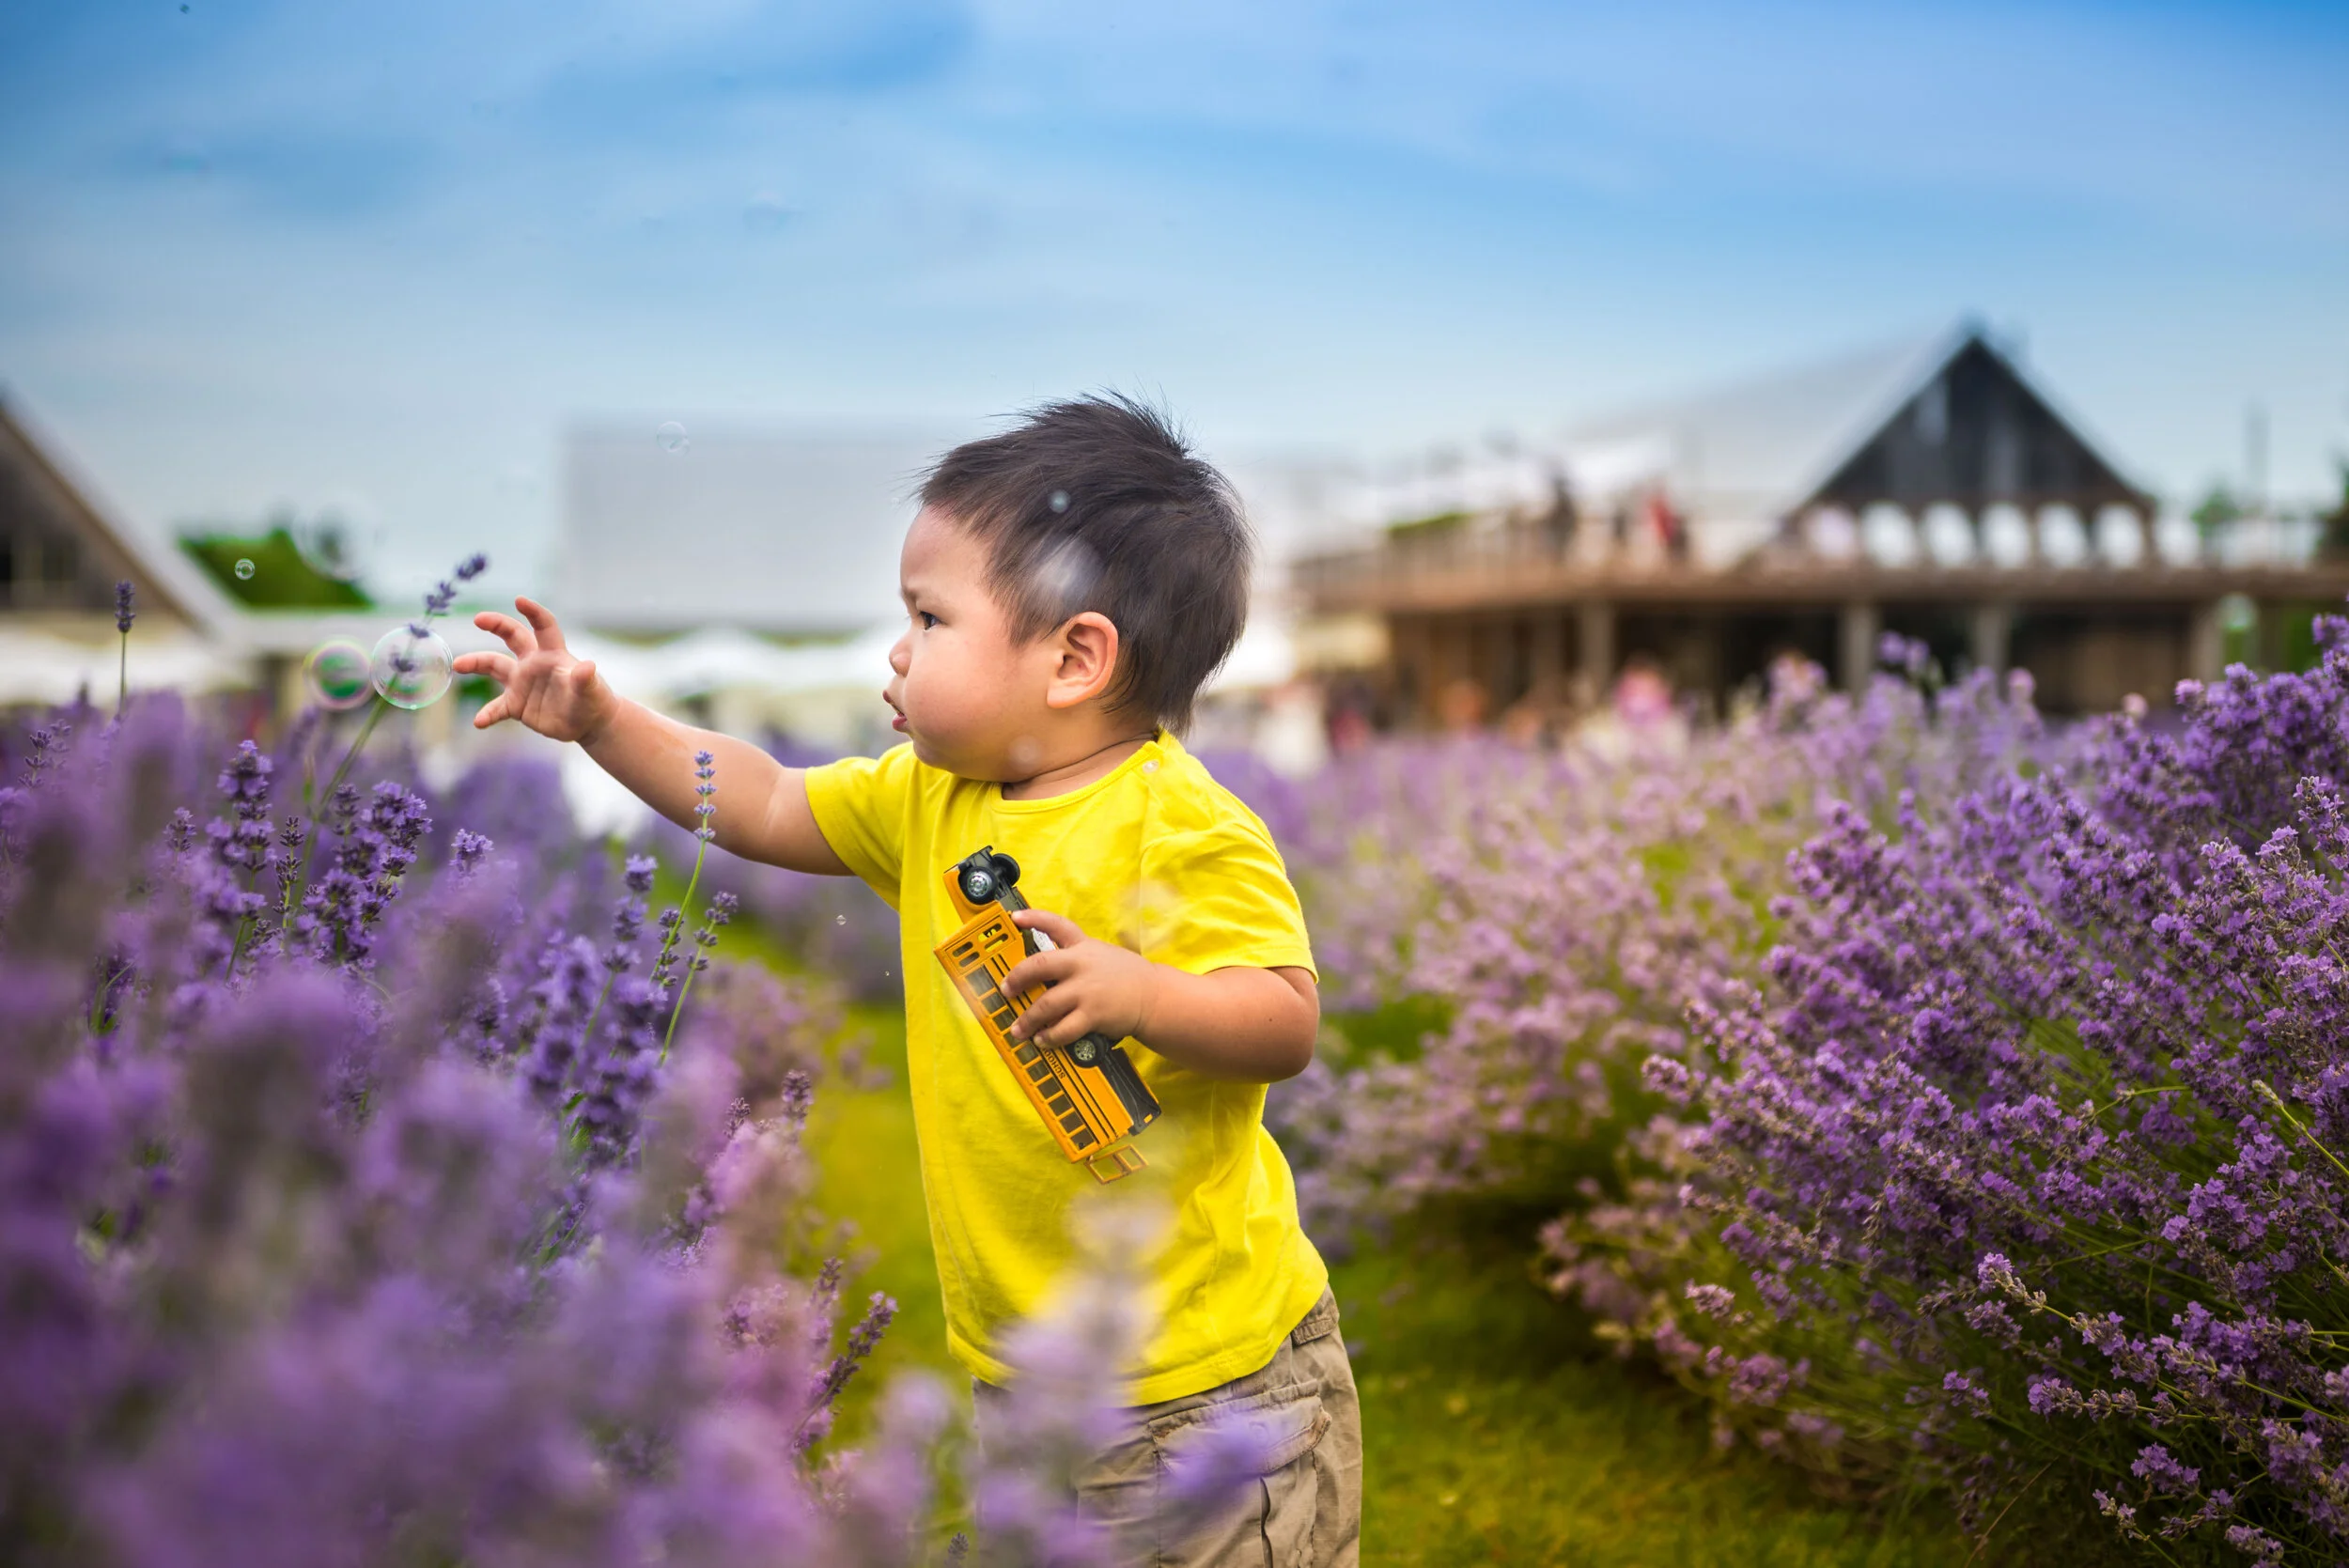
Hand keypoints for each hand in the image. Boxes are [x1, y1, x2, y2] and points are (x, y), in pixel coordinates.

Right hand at [453, 596, 617, 742]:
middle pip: (512, 637)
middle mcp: (533, 664)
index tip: (519, 600)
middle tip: (478, 619)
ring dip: (476, 664)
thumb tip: (588, 667)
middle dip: (496, 625)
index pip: (543, 627)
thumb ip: (585, 679)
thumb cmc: (593, 700)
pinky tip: (479, 721)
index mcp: (552, 655)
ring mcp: (522, 684)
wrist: (588, 723)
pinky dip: (487, 714)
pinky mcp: (517, 705)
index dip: (533, 613)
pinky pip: (497, 707)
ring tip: (457, 665)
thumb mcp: (591, 690)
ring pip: (494, 666)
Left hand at [999, 909, 1160, 1051]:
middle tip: (1006, 991)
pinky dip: (1049, 1036)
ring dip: (1028, 1019)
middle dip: (1017, 979)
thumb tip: (1043, 974)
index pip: (1056, 924)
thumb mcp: (1102, 955)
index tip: (1014, 918)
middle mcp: (1082, 964)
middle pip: (1039, 966)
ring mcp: (1087, 990)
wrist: (1154, 996)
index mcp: (1084, 946)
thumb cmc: (1126, 976)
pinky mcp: (1093, 1014)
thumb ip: (1075, 959)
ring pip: (1045, 1004)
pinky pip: (1063, 1028)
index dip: (1033, 919)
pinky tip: (1042, 1040)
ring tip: (1018, 1029)